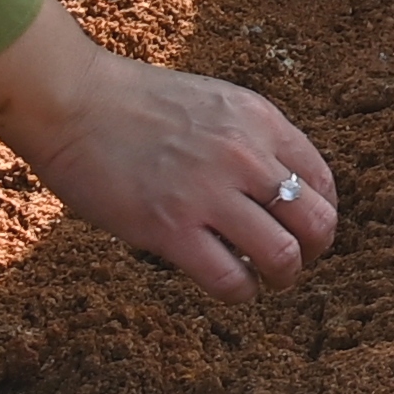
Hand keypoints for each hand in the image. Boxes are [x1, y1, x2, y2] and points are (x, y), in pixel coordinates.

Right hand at [0, 4, 333, 294]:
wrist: (72, 101)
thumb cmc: (133, 103)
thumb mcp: (213, 103)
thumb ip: (247, 139)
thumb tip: (274, 186)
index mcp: (259, 120)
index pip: (321, 179)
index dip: (321, 212)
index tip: (304, 228)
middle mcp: (244, 155)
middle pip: (316, 220)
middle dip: (313, 249)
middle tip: (293, 261)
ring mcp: (209, 193)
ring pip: (282, 255)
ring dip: (282, 276)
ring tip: (265, 280)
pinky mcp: (171, 229)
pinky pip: (229, 278)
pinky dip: (239, 292)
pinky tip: (230, 287)